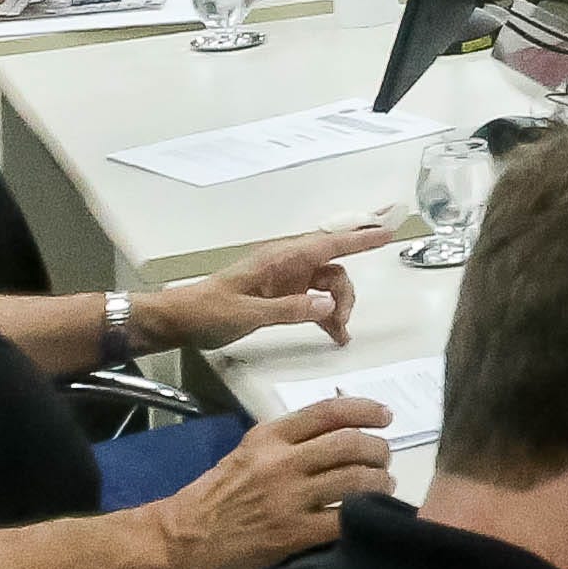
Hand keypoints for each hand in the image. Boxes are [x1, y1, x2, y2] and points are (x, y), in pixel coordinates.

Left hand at [141, 224, 380, 351]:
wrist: (179, 320)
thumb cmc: (210, 312)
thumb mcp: (249, 313)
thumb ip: (291, 309)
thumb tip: (329, 306)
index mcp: (280, 260)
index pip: (328, 245)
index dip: (359, 239)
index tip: (387, 233)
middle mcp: (287, 265)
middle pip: (333, 270)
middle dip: (346, 294)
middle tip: (344, 322)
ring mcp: (285, 281)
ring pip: (327, 287)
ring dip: (338, 308)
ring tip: (339, 335)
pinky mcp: (281, 296)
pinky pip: (314, 301)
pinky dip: (326, 316)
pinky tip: (334, 335)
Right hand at [147, 393, 393, 568]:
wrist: (182, 540)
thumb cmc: (216, 496)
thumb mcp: (247, 454)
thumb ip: (288, 442)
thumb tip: (340, 433)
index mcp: (268, 437)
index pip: (328, 412)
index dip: (365, 410)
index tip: (385, 417)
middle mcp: (280, 463)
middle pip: (350, 444)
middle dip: (378, 450)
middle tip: (383, 460)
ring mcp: (287, 499)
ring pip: (355, 481)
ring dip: (379, 483)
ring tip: (382, 487)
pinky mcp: (291, 534)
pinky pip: (343, 520)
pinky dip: (364, 517)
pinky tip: (367, 517)